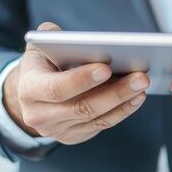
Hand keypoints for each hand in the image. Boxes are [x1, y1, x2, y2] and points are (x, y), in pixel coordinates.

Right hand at [3, 22, 149, 143]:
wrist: (30, 96)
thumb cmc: (40, 65)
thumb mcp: (37, 48)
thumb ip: (49, 37)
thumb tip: (65, 35)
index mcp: (29, 90)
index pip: (56, 88)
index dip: (81, 80)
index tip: (105, 68)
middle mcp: (40, 115)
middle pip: (82, 106)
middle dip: (114, 91)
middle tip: (140, 76)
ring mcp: (57, 130)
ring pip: (95, 117)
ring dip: (123, 101)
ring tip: (142, 83)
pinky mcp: (74, 136)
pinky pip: (101, 125)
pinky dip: (122, 111)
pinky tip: (137, 97)